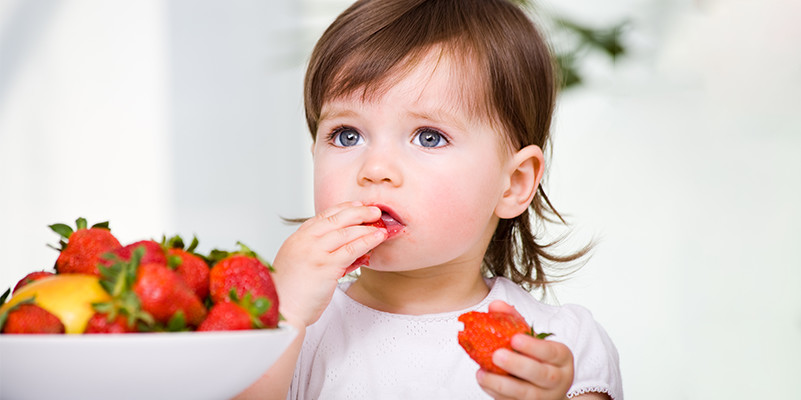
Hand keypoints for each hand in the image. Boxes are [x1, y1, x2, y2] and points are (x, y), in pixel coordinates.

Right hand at [271, 201, 385, 327]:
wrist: (283, 311)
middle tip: (374, 211)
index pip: (323, 216)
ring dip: (366, 226)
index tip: (357, 206)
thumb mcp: (301, 265)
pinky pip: (352, 249)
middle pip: (336, 219)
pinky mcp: (326, 266)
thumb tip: (348, 249)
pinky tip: (378, 238)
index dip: (343, 209)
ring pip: (346, 232)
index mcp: (297, 239)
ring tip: (381, 225)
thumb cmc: (291, 293)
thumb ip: (320, 254)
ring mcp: (315, 252)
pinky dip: (367, 241)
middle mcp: (305, 241)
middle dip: (358, 212)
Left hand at [476, 301, 573, 399]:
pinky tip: (484, 381)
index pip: (552, 352)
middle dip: (518, 365)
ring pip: (526, 394)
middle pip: (542, 375)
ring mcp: (545, 397)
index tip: (514, 338)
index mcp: (562, 358)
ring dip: (502, 384)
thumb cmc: (537, 358)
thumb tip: (495, 305)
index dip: (534, 346)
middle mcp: (558, 380)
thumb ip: (514, 320)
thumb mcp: (531, 339)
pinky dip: (496, 393)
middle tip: (496, 355)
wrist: (546, 389)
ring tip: (482, 373)